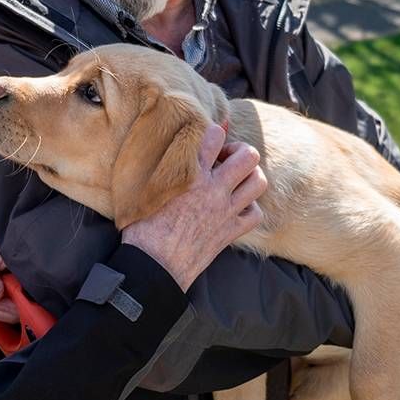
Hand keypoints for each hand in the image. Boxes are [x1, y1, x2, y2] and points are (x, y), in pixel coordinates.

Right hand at [121, 124, 265, 289]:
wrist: (153, 266)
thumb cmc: (142, 227)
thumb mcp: (145, 187)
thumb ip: (158, 164)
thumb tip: (165, 146)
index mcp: (190, 174)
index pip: (215, 135)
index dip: (214, 133)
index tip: (208, 142)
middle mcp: (213, 189)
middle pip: (248, 155)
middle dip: (240, 151)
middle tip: (226, 160)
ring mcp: (225, 211)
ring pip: (258, 182)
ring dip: (250, 176)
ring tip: (235, 180)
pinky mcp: (230, 232)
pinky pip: (255, 213)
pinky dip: (250, 207)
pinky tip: (236, 207)